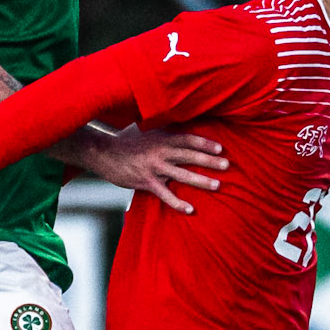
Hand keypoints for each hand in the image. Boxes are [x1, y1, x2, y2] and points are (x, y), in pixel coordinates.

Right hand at [80, 123, 227, 213]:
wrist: (102, 153)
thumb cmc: (125, 140)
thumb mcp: (144, 129)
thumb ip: (161, 128)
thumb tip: (176, 120)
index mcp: (161, 138)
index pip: (188, 139)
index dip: (204, 143)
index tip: (220, 148)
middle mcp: (160, 151)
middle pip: (189, 156)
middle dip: (209, 161)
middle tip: (226, 165)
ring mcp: (154, 168)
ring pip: (182, 175)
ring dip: (201, 181)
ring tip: (217, 185)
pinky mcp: (146, 182)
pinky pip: (165, 194)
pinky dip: (178, 203)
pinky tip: (190, 209)